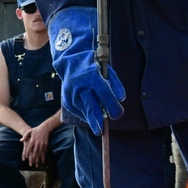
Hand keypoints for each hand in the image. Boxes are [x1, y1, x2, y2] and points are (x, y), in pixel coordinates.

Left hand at [21, 123, 51, 166]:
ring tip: (38, 164)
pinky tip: (43, 160)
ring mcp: (42, 144)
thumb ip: (25, 136)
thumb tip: (20, 140)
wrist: (45, 127)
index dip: (28, 152)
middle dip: (33, 158)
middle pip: (35, 152)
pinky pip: (44, 151)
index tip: (26, 157)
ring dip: (39, 159)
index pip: (29, 147)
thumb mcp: (29, 131)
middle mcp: (37, 142)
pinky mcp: (45, 144)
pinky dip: (43, 156)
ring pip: (40, 153)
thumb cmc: (36, 129)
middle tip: (32, 163)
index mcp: (33, 140)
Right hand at [49, 7, 125, 134]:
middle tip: (102, 130)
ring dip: (90, 118)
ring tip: (97, 126)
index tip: (118, 114)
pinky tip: (88, 118)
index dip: (113, 105)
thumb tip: (121, 98)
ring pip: (82, 110)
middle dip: (98, 119)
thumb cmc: (92, 63)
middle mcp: (81, 84)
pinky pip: (75, 109)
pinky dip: (82, 114)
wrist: (70, 58)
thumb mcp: (106, 69)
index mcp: (93, 76)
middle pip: (91, 106)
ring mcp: (71, 91)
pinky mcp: (66, 96)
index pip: (105, 93)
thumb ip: (115, 84)